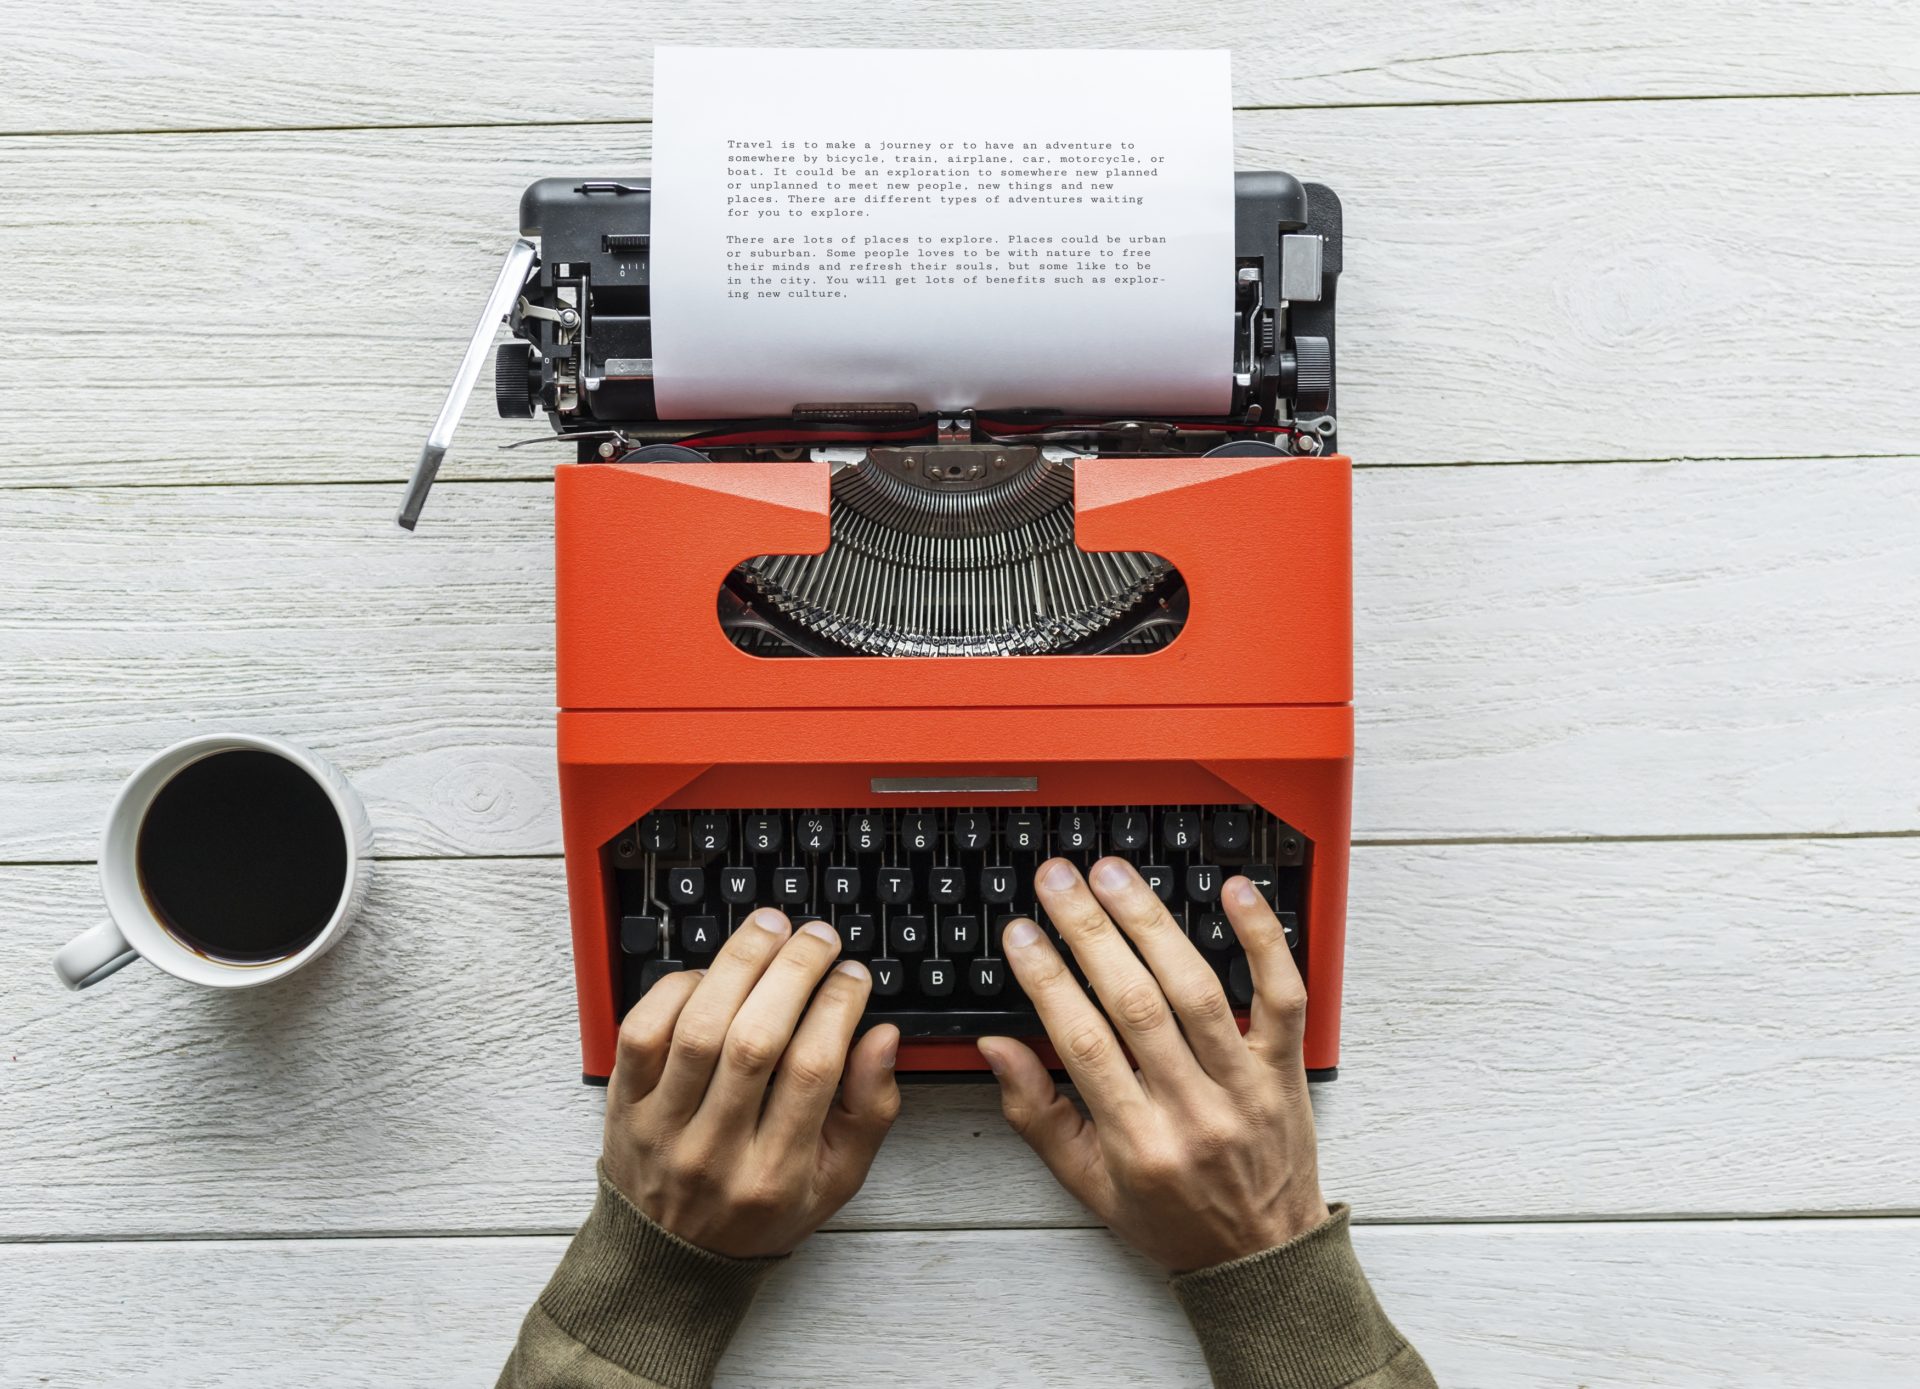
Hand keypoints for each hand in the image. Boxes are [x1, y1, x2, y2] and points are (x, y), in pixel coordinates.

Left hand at [604, 909, 901, 1257]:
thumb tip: (882, 1037)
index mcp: (776, 1174)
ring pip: (698, 1028)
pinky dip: (676, 989)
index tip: (854, 975)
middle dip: (793, 972)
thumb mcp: (837, 1180)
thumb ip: (870, 1110)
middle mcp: (715, 1151)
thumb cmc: (760, 1211)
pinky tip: (711, 972)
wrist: (670, 1260)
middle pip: (755, 1041)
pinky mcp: (624, 1104)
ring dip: (738, 965)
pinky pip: (642, 1032)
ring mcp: (663, 1127)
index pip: (812, 1070)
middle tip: (818, 938)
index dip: (838, 1007)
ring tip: (770, 929)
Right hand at [978, 859, 1328, 1271]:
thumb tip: (996, 1046)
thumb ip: (1036, 1114)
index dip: (1047, 980)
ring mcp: (1246, 1085)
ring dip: (1152, 922)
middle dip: (1090, 932)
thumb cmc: (1173, 1218)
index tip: (1020, 934)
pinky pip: (1282, 995)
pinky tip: (1234, 892)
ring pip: (1198, 990)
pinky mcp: (1286, 1067)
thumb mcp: (1088, 1184)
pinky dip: (1263, 939)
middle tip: (1058, 880)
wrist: (1263, 1259)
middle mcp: (1195, 1111)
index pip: (1083, 1044)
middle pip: (1137, 1004)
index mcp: (1139, 1143)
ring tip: (1114, 876)